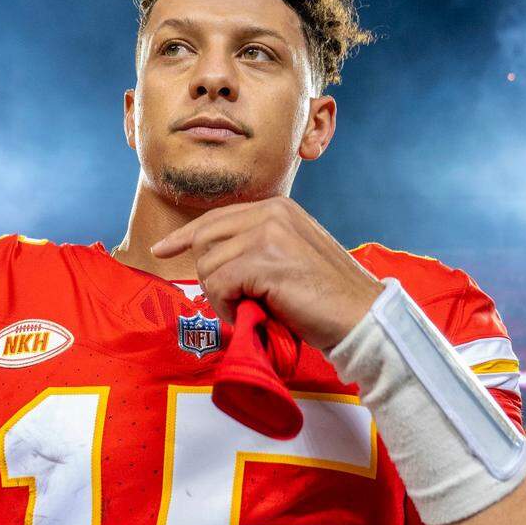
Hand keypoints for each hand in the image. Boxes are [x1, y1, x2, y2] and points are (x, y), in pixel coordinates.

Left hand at [150, 197, 383, 349]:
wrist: (362, 317)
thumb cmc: (327, 297)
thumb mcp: (290, 257)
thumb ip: (257, 247)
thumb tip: (212, 261)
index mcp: (278, 207)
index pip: (216, 217)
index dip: (185, 235)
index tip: (163, 249)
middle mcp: (271, 212)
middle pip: (205, 239)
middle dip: (206, 275)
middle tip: (229, 303)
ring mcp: (268, 234)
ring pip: (208, 265)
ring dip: (221, 297)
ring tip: (251, 311)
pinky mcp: (264, 261)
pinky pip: (217, 285)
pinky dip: (226, 307)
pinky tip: (250, 314)